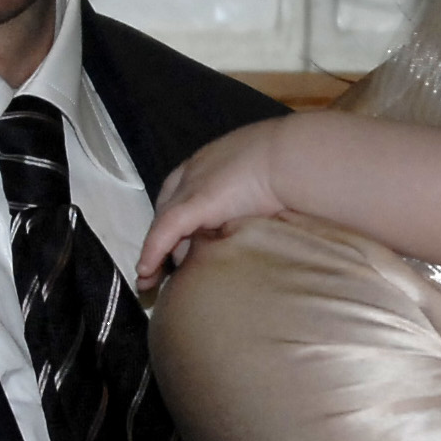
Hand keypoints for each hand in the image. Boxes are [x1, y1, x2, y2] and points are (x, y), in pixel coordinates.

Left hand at [139, 123, 286, 290]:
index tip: (176, 245)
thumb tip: (259, 221)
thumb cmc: (292, 170)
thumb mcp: (267, 186)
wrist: (295, 158)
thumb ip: (253, 201)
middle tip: (162, 272)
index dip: (175, 222)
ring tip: (150, 282)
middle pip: (167, 212)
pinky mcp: (194, 202)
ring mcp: (192, 186)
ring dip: (157, 253)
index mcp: (212, 164)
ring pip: (163, 225)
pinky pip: (164, 232)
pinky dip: (153, 252)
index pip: (182, 195)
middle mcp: (195, 172)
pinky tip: (145, 273)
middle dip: (163, 242)